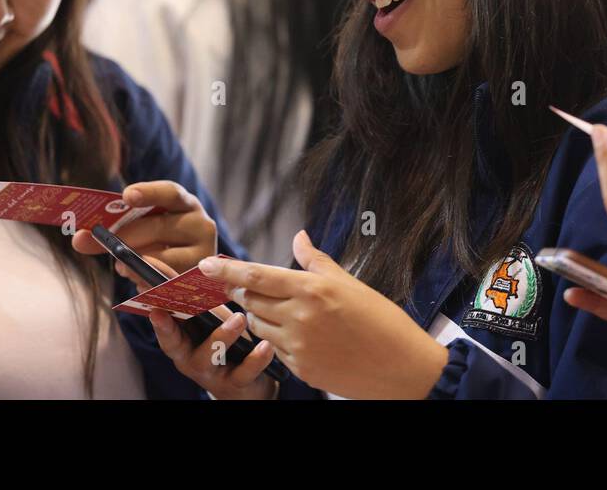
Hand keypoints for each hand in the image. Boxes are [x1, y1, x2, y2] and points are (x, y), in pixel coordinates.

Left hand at [71, 180, 216, 276]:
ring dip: (133, 264)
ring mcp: (203, 253)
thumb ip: (116, 227)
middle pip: (158, 228)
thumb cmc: (159, 240)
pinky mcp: (198, 281)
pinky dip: (145, 283)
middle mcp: (200, 224)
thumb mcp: (143, 226)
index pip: (170, 192)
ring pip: (161, 259)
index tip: (126, 196)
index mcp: (185, 203)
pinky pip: (165, 284)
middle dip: (122, 236)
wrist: (187, 268)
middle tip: (96, 242)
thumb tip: (78, 239)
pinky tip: (137, 282)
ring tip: (120, 267)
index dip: (148, 193)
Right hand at [142, 258, 278, 400]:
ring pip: (209, 357)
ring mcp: (212, 373)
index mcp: (181, 340)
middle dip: (168, 330)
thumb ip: (196, 299)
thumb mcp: (209, 321)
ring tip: (238, 318)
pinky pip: (244, 373)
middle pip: (174, 345)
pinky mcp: (236, 384)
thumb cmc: (225, 342)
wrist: (249, 383)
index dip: (153, 313)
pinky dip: (256, 359)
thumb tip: (185, 263)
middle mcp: (190, 359)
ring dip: (222, 336)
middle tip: (164, 311)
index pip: (162, 324)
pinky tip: (266, 345)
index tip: (147, 302)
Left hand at [199, 230, 449, 398]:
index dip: (227, 270)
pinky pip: (273, 348)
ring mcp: (299, 346)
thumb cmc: (381, 320)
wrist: (401, 367)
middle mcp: (301, 316)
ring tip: (275, 308)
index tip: (205, 265)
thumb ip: (316, 261)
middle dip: (240, 290)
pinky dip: (275, 337)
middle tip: (238, 283)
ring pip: (258, 325)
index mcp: (313, 289)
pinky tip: (293, 332)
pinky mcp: (301, 369)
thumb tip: (299, 237)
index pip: (257, 275)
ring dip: (257, 314)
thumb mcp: (350, 283)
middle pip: (251, 299)